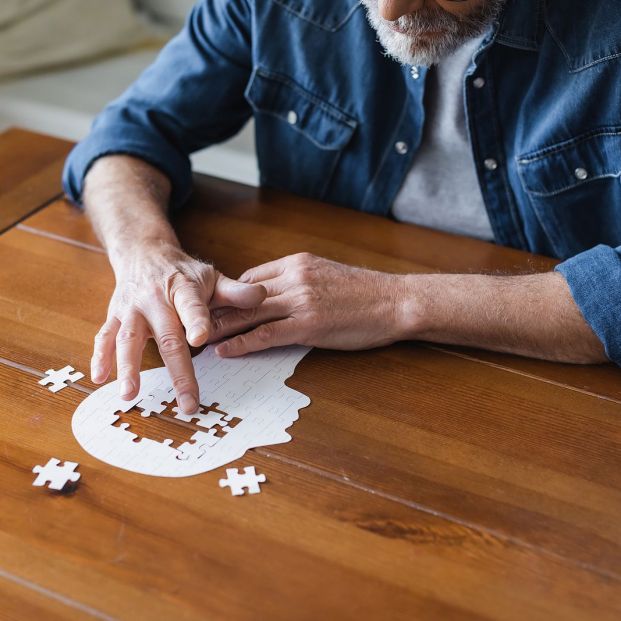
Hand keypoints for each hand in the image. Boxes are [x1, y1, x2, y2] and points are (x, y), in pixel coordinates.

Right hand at [91, 243, 265, 411]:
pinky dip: (100, 356)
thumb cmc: (183, 273)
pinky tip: (99, 377)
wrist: (144, 253)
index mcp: (183, 289)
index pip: (191, 306)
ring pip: (128, 339)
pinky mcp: (115, 316)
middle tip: (187, 401)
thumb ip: (235, 291)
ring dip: (127, 367)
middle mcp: (155, 300)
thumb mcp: (211, 276)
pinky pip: (105, 336)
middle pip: (166, 337)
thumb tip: (262, 296)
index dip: (196, 321)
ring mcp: (131, 309)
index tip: (201, 340)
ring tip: (129, 394)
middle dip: (177, 371)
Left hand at [210, 253, 410, 356]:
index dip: (228, 296)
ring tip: (197, 341)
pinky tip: (225, 352)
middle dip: (214, 311)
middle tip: (190, 325)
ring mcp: (301, 300)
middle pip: (242, 295)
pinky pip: (266, 334)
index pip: (250, 279)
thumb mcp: (327, 275)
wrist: (396, 301)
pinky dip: (242, 343)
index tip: (212, 309)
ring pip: (248, 314)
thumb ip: (298, 281)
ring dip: (220, 328)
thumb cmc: (365, 293)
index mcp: (297, 263)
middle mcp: (294, 277)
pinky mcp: (309, 324)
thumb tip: (276, 296)